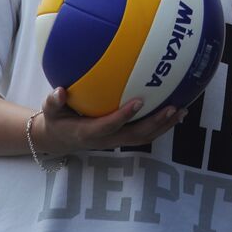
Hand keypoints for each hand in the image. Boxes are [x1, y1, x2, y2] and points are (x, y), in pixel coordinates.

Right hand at [35, 87, 184, 156]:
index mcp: (88, 132)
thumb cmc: (56, 120)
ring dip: (164, 125)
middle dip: (155, 123)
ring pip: (144, 137)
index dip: (124, 116)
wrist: (60, 139)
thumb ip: (53, 102)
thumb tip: (59, 91)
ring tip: (182, 110)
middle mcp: (106, 140)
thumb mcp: (49, 111)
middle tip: (173, 107)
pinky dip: (160, 124)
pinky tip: (175, 111)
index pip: (109, 126)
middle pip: (135, 135)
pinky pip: (144, 134)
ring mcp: (116, 141)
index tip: (139, 101)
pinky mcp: (123, 137)